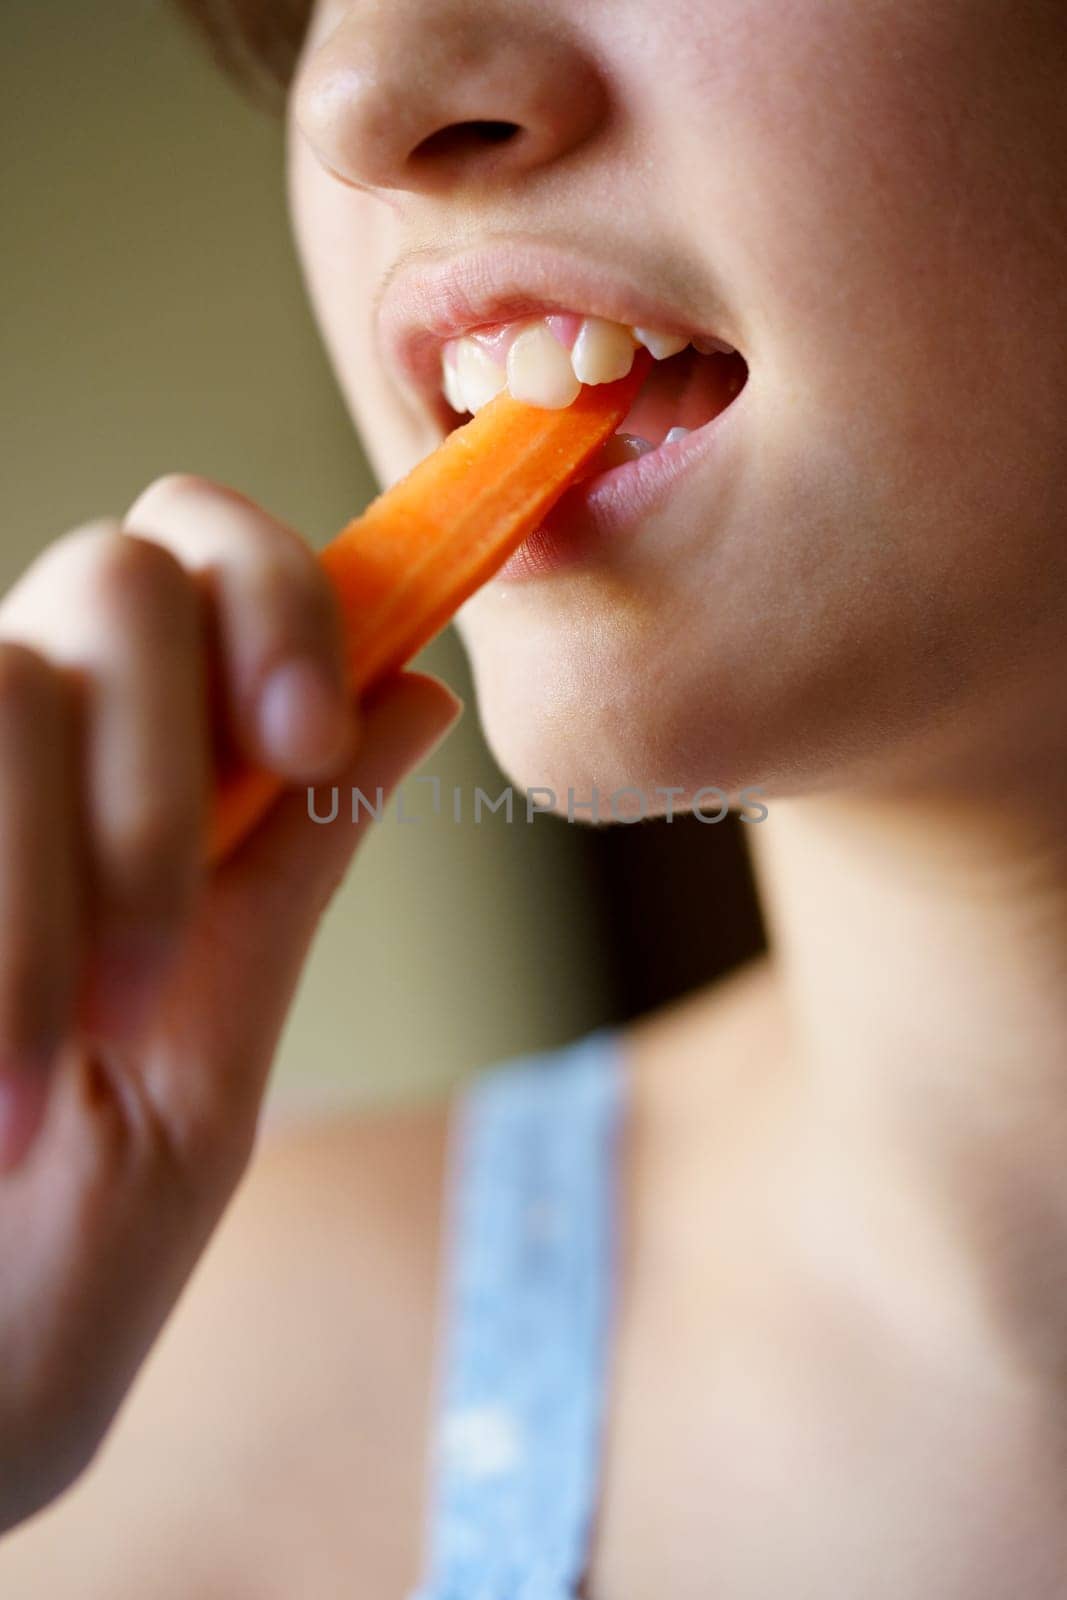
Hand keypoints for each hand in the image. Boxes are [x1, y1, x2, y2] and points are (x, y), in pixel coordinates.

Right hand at [0, 475, 460, 1532]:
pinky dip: (0, 923)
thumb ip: (293, 856)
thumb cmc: (59, 1259)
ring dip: (61, 873)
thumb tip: (418, 692)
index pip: (205, 558)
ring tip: (50, 1070)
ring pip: (2, 673)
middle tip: (158, 963)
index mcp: (130, 785)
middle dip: (167, 747)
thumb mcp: (207, 1050)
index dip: (275, 593)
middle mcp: (13, 760)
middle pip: (115, 571)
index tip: (310, 731)